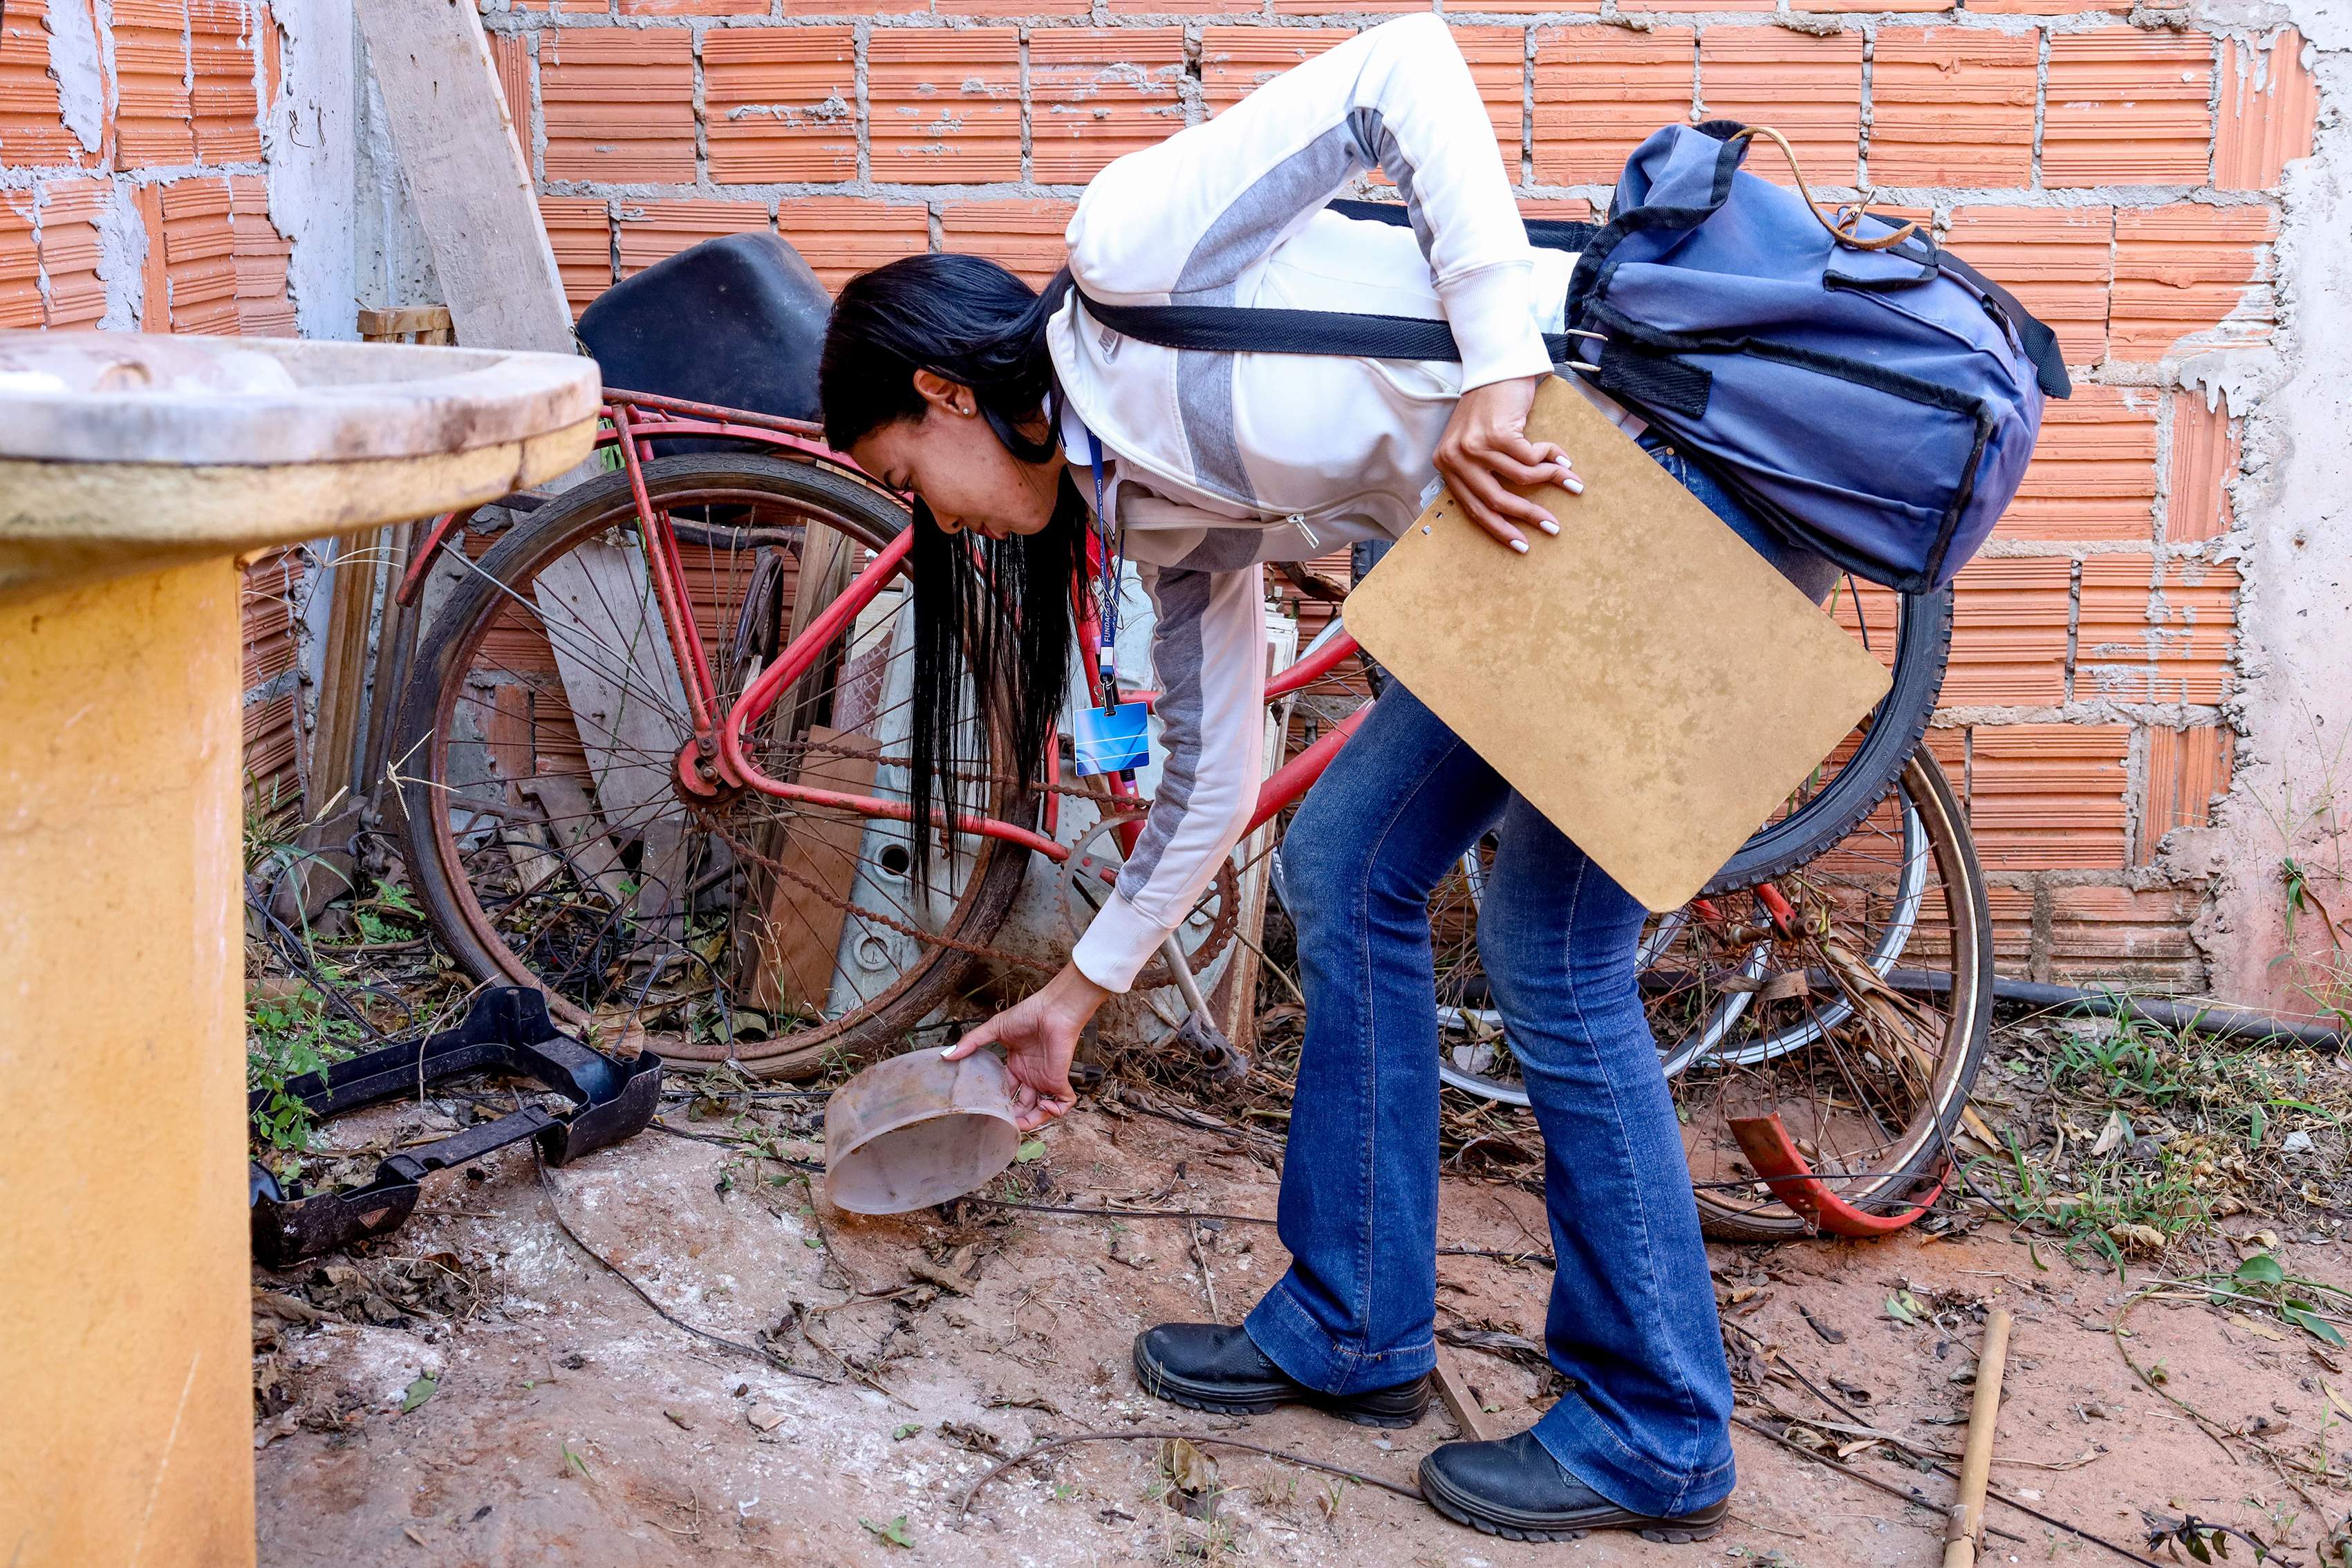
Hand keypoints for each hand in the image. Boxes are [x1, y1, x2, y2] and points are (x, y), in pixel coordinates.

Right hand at [943, 963, 1112, 1130]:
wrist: (1052, 1009)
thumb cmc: (1028, 1014)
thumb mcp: (994, 1029)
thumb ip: (971, 1043)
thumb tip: (947, 1054)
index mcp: (1015, 1066)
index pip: (1006, 1092)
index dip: (999, 1103)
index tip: (988, 1110)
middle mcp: (1030, 1076)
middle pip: (1022, 1106)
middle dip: (1014, 1118)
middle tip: (1003, 1124)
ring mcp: (1045, 1079)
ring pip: (1041, 1109)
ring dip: (1033, 1121)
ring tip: (1020, 1124)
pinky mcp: (1059, 1079)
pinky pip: (1064, 1103)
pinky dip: (1057, 1111)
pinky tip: (1044, 1105)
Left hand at [1432, 375, 1583, 552]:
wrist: (1495, 369)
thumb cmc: (1488, 408)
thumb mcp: (1476, 443)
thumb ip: (1482, 472)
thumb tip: (1507, 511)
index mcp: (1446, 465)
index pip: (1473, 507)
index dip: (1499, 529)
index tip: (1521, 545)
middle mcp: (1455, 457)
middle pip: (1495, 500)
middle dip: (1528, 516)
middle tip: (1552, 528)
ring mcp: (1475, 445)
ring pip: (1520, 478)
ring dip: (1550, 481)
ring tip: (1572, 485)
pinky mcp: (1498, 433)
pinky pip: (1532, 458)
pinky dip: (1551, 459)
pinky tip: (1565, 460)